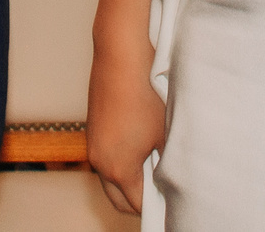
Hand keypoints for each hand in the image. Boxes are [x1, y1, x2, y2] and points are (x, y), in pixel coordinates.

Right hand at [87, 37, 167, 216]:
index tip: (172, 203)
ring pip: (111, 178)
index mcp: (118, 170)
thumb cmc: (146, 94)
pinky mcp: (93, 129)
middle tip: (163, 191)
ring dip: (129, 179)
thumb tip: (171, 179)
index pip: (138, 206)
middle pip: (119, 198)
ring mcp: (93, 145)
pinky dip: (121, 160)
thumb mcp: (165, 135)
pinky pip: (106, 157)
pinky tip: (141, 144)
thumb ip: (166, 164)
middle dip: (139, 200)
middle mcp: (99, 162)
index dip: (157, 207)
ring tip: (154, 162)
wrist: (121, 57)